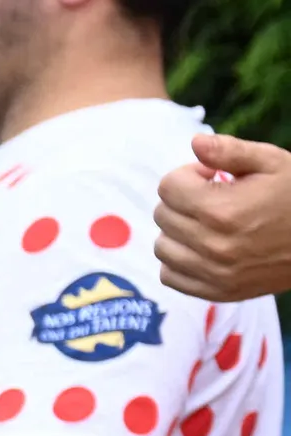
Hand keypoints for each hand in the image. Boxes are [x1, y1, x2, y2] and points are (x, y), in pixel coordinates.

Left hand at [156, 134, 290, 302]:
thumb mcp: (272, 163)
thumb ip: (230, 151)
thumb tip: (195, 143)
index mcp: (222, 210)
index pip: (168, 187)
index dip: (189, 175)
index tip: (211, 177)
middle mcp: (212, 245)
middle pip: (163, 215)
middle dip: (183, 200)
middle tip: (213, 198)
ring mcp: (213, 272)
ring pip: (162, 247)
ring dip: (177, 231)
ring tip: (207, 223)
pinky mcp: (216, 291)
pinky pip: (170, 276)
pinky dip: (179, 260)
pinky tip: (202, 247)